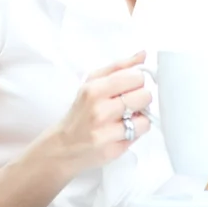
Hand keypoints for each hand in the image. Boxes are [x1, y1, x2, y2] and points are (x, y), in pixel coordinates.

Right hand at [56, 51, 151, 173]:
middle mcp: (99, 111)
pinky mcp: (113, 151)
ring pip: (145, 119)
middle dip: (141, 98)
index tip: (131, 85)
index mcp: (94, 89)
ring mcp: (106, 133)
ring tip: (126, 118)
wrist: (62, 146)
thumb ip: (119, 67)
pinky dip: (134, 132)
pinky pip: (138, 136)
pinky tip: (121, 130)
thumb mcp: (92, 82)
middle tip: (129, 102)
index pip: (135, 77)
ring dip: (139, 118)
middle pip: (144, 96)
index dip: (137, 81)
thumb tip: (143, 55)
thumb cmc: (80, 111)